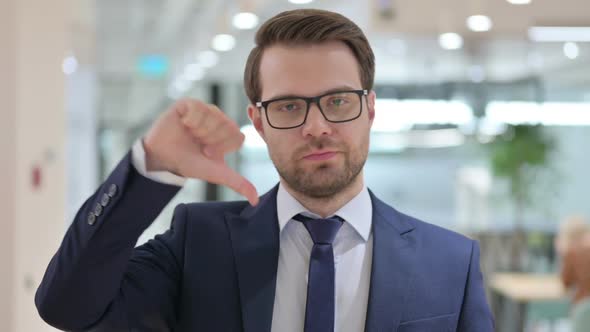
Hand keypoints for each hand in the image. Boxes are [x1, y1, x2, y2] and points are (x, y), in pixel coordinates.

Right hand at [143, 99, 258, 205]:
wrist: (164, 159)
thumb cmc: (190, 164)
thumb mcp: (216, 173)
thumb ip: (238, 183)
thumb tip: (255, 200)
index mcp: (227, 134)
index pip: (239, 137)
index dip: (223, 147)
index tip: (209, 153)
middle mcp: (218, 120)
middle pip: (228, 125)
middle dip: (212, 140)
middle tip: (199, 144)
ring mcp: (203, 110)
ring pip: (214, 116)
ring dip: (200, 131)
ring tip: (190, 135)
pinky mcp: (188, 104)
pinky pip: (198, 107)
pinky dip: (191, 120)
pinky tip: (184, 125)